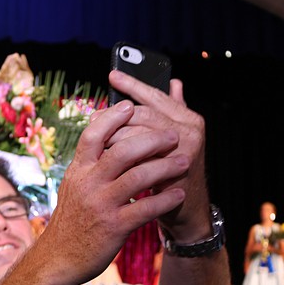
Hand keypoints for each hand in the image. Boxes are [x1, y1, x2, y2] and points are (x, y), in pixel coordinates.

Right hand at [43, 98, 187, 284]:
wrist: (59, 258)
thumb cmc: (72, 218)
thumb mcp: (74, 185)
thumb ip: (89, 161)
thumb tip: (101, 132)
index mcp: (78, 170)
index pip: (93, 135)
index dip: (112, 117)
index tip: (131, 105)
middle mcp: (88, 183)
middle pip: (122, 150)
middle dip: (152, 139)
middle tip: (173, 135)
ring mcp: (101, 205)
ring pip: (137, 177)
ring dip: (165, 166)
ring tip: (184, 161)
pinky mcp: (114, 227)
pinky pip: (145, 208)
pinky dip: (165, 199)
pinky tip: (179, 194)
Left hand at [103, 70, 209, 240]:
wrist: (186, 209)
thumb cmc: (174, 171)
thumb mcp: (173, 138)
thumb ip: (172, 110)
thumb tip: (174, 82)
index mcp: (187, 117)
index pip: (156, 96)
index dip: (133, 85)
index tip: (113, 76)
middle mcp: (189, 129)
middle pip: (143, 114)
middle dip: (115, 116)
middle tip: (94, 119)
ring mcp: (184, 151)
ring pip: (138, 135)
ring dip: (114, 138)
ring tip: (98, 141)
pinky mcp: (174, 172)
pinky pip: (140, 161)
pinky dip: (121, 160)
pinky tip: (106, 161)